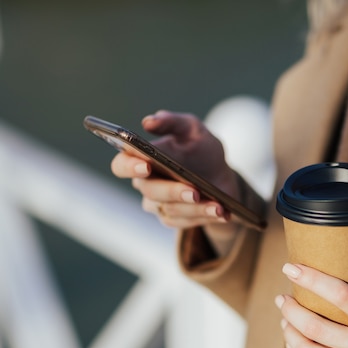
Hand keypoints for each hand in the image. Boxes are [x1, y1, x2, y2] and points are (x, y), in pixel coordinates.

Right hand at [110, 110, 238, 229]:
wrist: (220, 176)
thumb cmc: (200, 150)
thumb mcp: (192, 129)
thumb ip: (172, 122)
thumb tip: (149, 121)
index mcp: (142, 159)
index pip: (122, 165)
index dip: (129, 167)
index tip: (146, 165)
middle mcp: (146, 184)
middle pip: (150, 191)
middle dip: (173, 192)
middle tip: (194, 192)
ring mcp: (159, 205)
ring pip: (172, 210)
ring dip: (197, 208)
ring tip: (218, 206)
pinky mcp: (175, 220)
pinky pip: (187, 222)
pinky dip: (207, 217)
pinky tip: (223, 213)